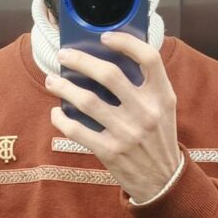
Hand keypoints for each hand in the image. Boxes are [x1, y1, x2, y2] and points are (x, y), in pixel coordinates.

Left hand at [45, 32, 181, 202]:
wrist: (163, 181)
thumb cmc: (158, 138)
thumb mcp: (164, 109)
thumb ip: (146, 86)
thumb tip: (109, 59)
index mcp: (162, 96)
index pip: (149, 58)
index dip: (126, 42)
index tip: (104, 37)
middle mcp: (146, 112)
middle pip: (108, 74)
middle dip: (80, 60)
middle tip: (64, 56)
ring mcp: (127, 133)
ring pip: (86, 101)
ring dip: (64, 87)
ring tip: (52, 81)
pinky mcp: (110, 151)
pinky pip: (77, 130)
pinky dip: (61, 119)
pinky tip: (56, 113)